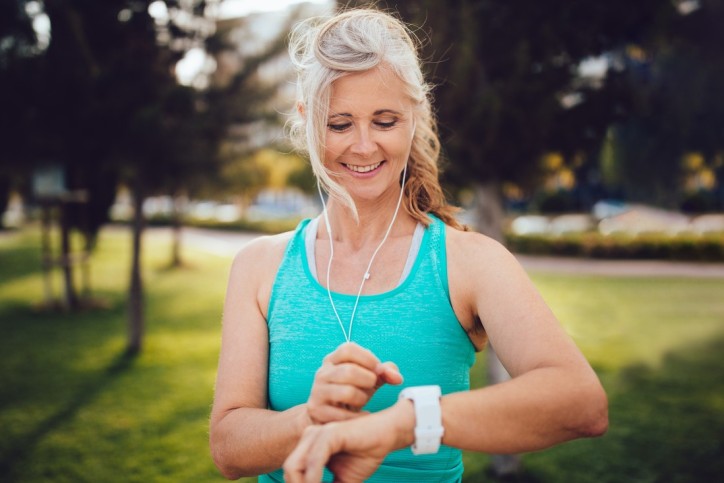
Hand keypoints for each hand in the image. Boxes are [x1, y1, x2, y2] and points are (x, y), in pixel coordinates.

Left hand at [284, 401, 411, 482]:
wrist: (387, 434)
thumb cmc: (366, 453)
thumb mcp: (344, 480)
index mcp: (309, 446)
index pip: (292, 474)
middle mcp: (309, 438)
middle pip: (289, 470)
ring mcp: (317, 434)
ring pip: (295, 466)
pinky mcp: (329, 434)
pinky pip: (315, 461)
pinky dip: (315, 479)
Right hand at [306, 342, 402, 424]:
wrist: (329, 417)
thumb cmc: (352, 392)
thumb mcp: (368, 379)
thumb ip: (385, 372)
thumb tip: (397, 377)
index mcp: (333, 359)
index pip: (348, 349)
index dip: (368, 358)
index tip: (378, 370)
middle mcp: (322, 373)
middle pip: (349, 371)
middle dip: (368, 380)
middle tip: (372, 386)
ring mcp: (317, 391)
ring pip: (347, 392)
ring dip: (362, 398)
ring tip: (363, 401)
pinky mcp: (317, 410)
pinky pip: (344, 415)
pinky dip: (359, 417)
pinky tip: (363, 416)